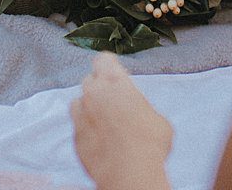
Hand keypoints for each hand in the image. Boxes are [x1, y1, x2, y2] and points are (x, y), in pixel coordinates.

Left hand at [71, 54, 175, 189]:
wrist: (130, 171)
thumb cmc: (149, 142)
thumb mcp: (156, 117)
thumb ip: (140, 107)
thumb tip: (138, 114)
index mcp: (115, 83)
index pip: (103, 59)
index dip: (109, 65)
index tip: (114, 70)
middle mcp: (94, 94)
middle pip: (90, 79)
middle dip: (99, 86)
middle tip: (113, 98)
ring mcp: (80, 115)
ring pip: (79, 101)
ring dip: (89, 105)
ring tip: (105, 119)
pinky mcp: (75, 136)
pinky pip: (77, 125)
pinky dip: (85, 127)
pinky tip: (100, 137)